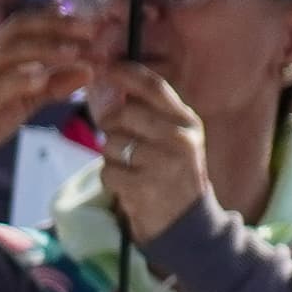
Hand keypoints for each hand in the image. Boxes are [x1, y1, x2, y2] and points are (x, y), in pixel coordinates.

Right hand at [0, 11, 100, 164]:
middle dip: (56, 26)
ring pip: (7, 52)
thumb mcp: (24, 103)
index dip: (59, 19)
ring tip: (73, 53)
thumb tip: (89, 70)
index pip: (26, 24)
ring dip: (43, 49)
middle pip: (17, 29)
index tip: (93, 22)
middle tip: (91, 30)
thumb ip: (53, 86)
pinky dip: (19, 79)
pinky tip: (42, 79)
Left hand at [86, 61, 212, 242]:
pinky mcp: (144, 186)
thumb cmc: (172, 175)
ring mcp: (162, 162)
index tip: (107, 67)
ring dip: (112, 157)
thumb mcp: (171, 139)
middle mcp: (179, 138)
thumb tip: (103, 88)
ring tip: (133, 169)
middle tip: (124, 143)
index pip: (155, 87)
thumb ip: (145, 115)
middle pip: (123, 114)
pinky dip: (111, 179)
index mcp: (187, 121)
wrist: (187, 223)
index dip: (128, 73)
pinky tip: (131, 186)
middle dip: (111, 126)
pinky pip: (107, 171)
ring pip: (111, 143)